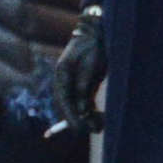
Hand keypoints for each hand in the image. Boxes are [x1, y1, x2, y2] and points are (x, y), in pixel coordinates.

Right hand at [52, 7, 106, 132]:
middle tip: (93, 130)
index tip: (78, 128)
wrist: (100, 33)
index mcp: (62, 75)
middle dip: (80, 119)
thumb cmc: (94, 46)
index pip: (63, 100)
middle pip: (70, 106)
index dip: (70, 116)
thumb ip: (84, 86)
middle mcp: (66, 81)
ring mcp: (76, 83)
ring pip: (78, 105)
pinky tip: (99, 118)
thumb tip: (80, 108)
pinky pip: (86, 101)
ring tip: (99, 127)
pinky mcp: (87, 83)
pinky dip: (92, 110)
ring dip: (88, 117)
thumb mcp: (90, 66)